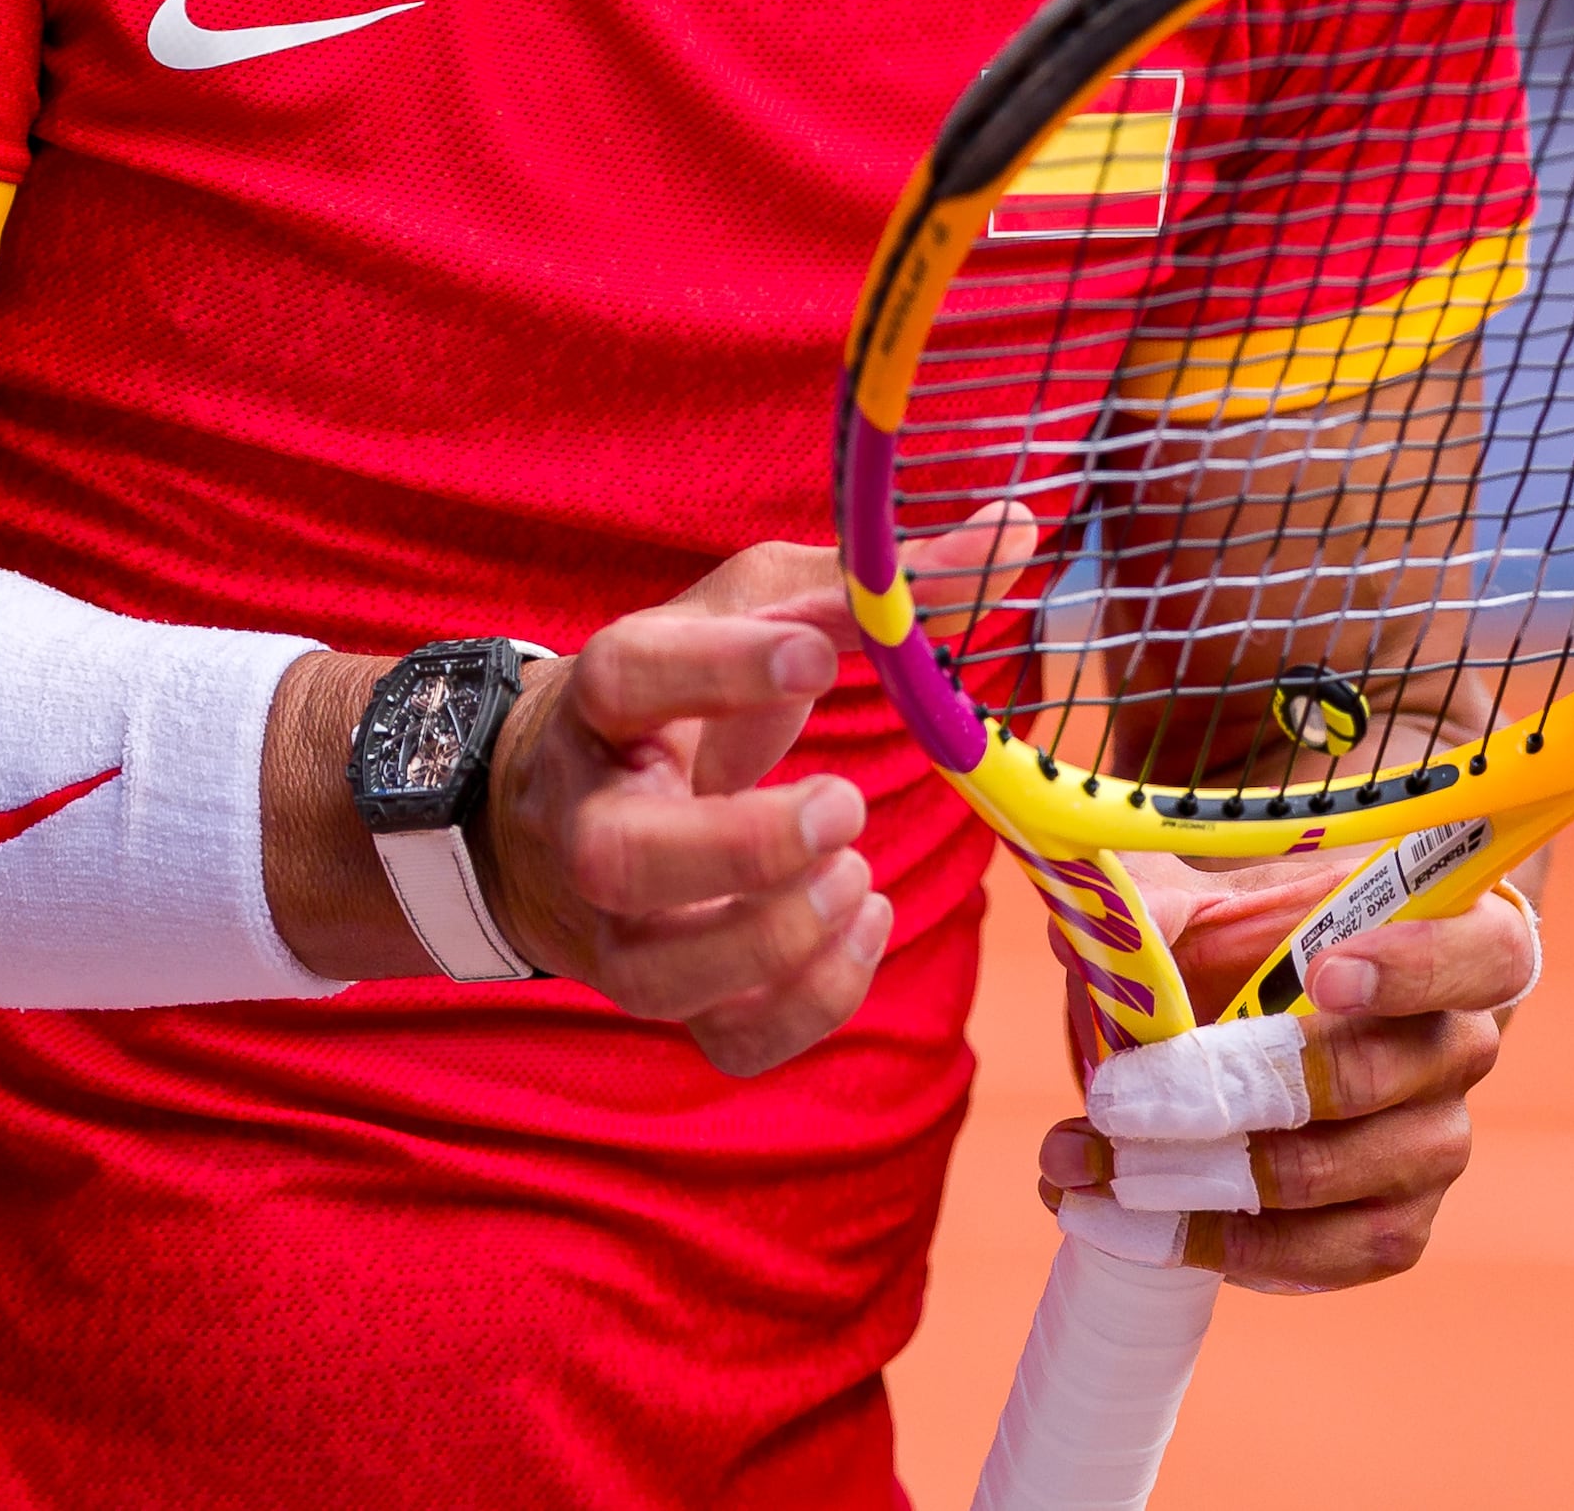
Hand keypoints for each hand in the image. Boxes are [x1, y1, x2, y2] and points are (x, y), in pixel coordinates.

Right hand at [470, 542, 886, 1076]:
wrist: (562, 804)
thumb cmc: (685, 693)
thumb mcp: (756, 614)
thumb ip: (870, 586)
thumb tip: (1012, 532)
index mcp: (604, 701)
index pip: (628, 677)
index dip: (716, 670)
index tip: (818, 657)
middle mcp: (587, 820)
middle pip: (620, 858)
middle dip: (742, 848)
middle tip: (842, 807)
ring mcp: (614, 925)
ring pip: (662, 974)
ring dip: (778, 940)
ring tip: (862, 875)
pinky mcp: (658, 995)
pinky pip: (721, 1041)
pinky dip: (807, 1006)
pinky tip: (865, 926)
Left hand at [1033, 864, 1541, 1293]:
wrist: (1257, 1028)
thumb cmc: (1249, 946)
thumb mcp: (1208, 900)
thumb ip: (1161, 908)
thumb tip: (1102, 942)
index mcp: (1448, 940)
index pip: (1484, 953)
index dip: (1414, 966)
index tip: (1323, 974)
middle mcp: (1459, 1047)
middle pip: (1372, 1080)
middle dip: (1226, 1094)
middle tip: (1112, 1100)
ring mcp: (1436, 1145)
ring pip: (1337, 1179)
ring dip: (1202, 1185)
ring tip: (1092, 1174)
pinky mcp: (1397, 1224)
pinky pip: (1330, 1255)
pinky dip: (1227, 1244)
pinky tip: (1142, 1227)